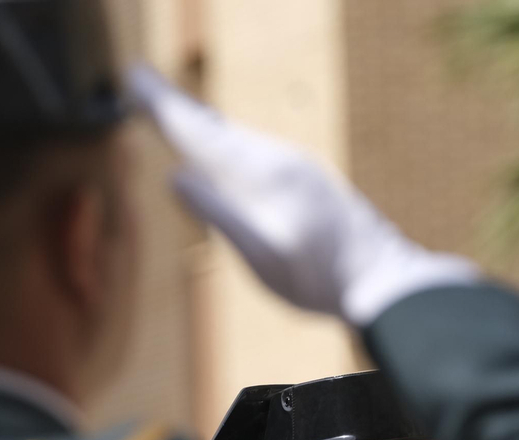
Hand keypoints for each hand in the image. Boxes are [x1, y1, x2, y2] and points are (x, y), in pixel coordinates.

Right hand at [127, 66, 478, 324]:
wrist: (386, 281)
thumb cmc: (321, 279)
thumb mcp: (261, 256)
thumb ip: (219, 215)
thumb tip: (177, 177)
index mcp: (261, 175)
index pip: (198, 134)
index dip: (162, 109)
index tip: (132, 78)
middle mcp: (279, 160)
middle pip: (214, 127)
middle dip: (174, 105)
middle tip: (139, 80)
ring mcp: (297, 168)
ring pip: (236, 136)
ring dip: (201, 121)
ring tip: (172, 109)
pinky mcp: (309, 180)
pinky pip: (255, 147)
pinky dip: (228, 139)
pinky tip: (226, 147)